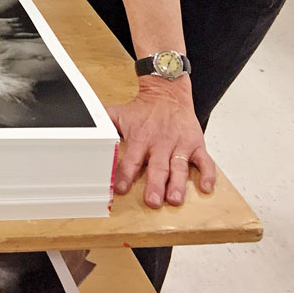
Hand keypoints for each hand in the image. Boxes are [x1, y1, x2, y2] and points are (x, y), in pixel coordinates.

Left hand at [106, 77, 216, 207]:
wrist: (167, 91)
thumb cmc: (143, 109)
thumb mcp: (120, 114)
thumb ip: (104, 124)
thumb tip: (85, 130)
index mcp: (140, 138)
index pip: (131, 159)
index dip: (125, 174)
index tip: (120, 189)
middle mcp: (160, 142)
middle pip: (157, 167)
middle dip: (154, 185)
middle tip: (152, 201)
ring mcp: (179, 144)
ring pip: (179, 166)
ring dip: (177, 184)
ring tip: (174, 199)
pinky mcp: (196, 143)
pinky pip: (205, 161)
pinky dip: (207, 174)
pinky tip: (206, 187)